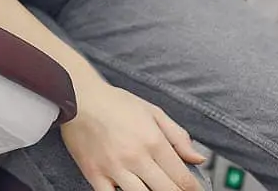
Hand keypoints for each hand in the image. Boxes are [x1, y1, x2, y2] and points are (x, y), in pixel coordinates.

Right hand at [60, 81, 207, 190]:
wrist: (79, 96)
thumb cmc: (116, 103)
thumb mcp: (153, 112)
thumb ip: (178, 137)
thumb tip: (198, 158)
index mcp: (153, 141)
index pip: (182, 178)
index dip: (194, 190)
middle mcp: (135, 157)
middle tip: (176, 190)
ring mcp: (114, 168)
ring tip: (154, 188)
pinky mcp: (94, 174)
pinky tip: (129, 190)